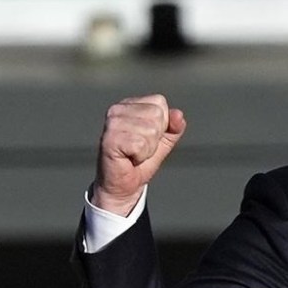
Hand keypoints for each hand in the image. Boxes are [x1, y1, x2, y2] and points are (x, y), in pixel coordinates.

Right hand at [92, 95, 186, 215]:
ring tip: (134, 153)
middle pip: (157, 115)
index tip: (147, 137)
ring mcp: (112, 124)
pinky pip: (140, 144)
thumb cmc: (140, 161)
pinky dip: (140, 156)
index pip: (159, 102)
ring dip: (148, 148)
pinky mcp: (109, 139)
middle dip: (155, 137)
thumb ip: (174, 127)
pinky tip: (129, 158)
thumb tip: (178, 114)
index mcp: (129, 105)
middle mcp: (117, 110)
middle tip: (140, 148)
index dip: (162, 124)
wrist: (123, 185)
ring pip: (150, 130)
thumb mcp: (164, 141)